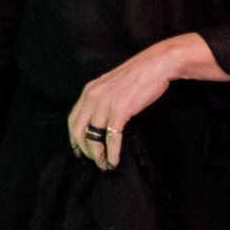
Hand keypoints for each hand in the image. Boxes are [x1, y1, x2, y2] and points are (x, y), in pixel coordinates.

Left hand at [67, 37, 193, 168]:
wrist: (157, 65)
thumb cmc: (139, 75)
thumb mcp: (112, 85)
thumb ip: (102, 98)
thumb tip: (100, 119)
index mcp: (89, 90)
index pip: (72, 119)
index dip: (73, 138)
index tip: (78, 151)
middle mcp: (92, 97)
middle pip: (78, 131)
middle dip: (84, 150)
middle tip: (94, 161)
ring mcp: (105, 104)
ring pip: (92, 137)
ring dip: (98, 155)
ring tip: (105, 164)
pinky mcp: (120, 110)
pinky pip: (112, 138)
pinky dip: (112, 153)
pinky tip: (115, 160)